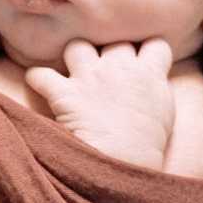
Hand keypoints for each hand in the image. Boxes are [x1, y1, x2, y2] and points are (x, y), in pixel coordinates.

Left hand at [26, 37, 174, 170]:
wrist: (124, 161)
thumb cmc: (147, 146)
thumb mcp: (165, 115)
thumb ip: (156, 90)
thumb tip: (151, 82)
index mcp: (148, 73)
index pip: (155, 44)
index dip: (147, 50)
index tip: (142, 60)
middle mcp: (118, 67)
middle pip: (114, 42)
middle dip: (110, 52)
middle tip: (107, 70)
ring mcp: (89, 76)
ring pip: (77, 46)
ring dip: (74, 56)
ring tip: (73, 70)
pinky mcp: (65, 92)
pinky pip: (40, 74)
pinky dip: (37, 78)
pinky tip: (39, 83)